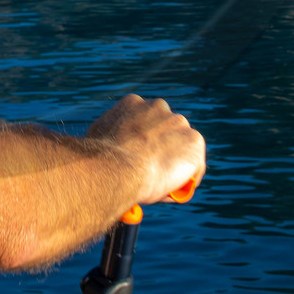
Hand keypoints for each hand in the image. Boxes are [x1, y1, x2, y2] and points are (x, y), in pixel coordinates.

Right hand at [85, 94, 205, 204]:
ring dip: (176, 163)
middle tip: (154, 173)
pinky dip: (188, 178)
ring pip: (182, 146)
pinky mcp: (194, 141)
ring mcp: (178, 122)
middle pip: (166, 130)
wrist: (118, 167)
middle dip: (163, 149)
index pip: (146, 120)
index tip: (141, 157)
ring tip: (162, 185)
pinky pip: (195, 164)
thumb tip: (108, 149)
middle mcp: (158, 107)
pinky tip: (175, 189)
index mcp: (134, 103)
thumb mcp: (99, 138)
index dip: (145, 141)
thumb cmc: (100, 158)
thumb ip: (111, 137)